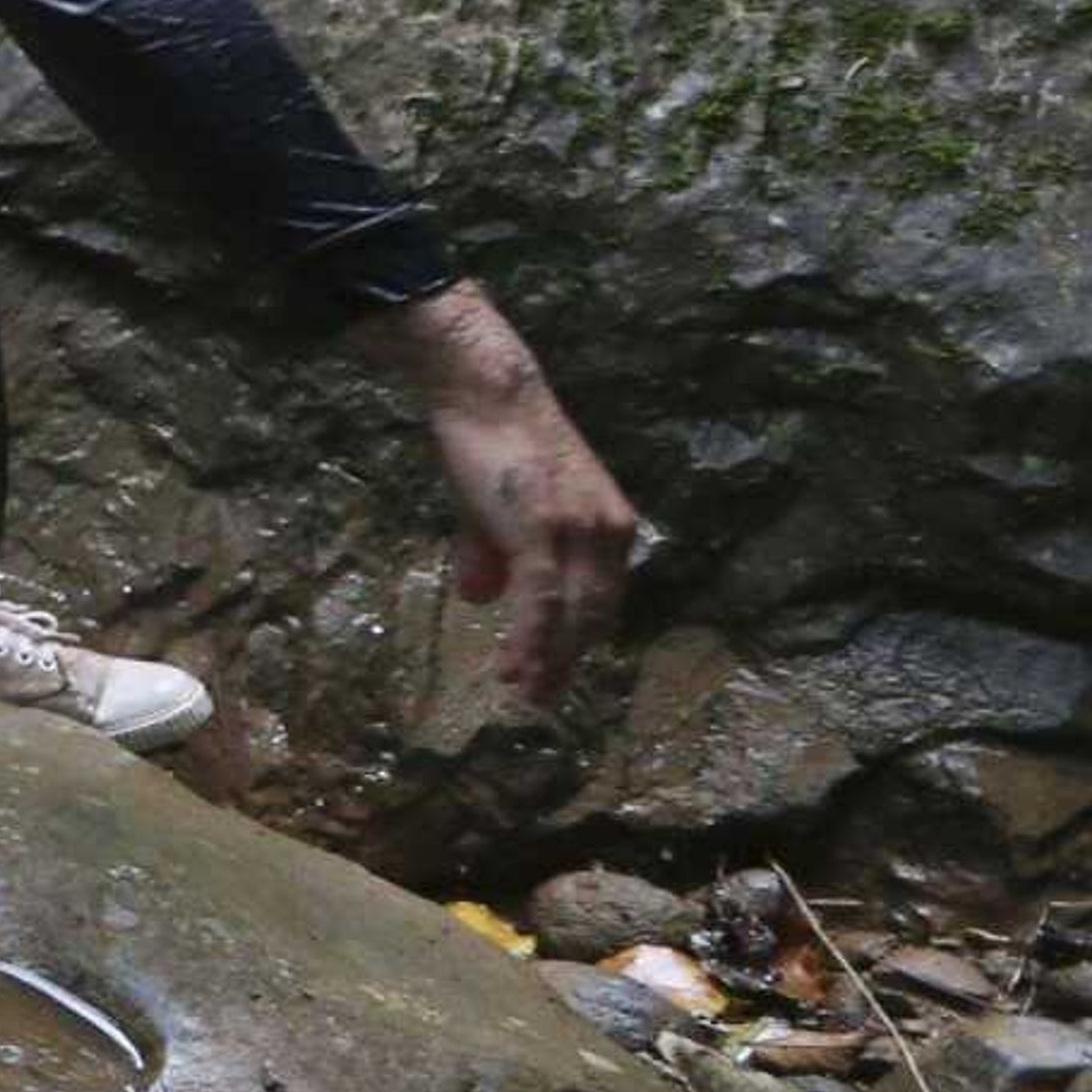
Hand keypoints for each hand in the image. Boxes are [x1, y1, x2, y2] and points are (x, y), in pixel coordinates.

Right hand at [356, 284, 639, 706]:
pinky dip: (530, 644)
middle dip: (567, 662)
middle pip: (595, 617)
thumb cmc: (492, 440)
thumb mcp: (498, 505)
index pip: (602, 599)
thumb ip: (495, 552)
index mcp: (612, 526)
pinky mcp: (544, 536)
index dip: (577, 639)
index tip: (554, 672)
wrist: (485, 391)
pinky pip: (542, 606)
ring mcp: (579, 536)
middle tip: (541, 699)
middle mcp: (609, 535)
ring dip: (549, 663)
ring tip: (526, 695)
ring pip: (572, 619)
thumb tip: (478, 598)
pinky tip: (513, 671)